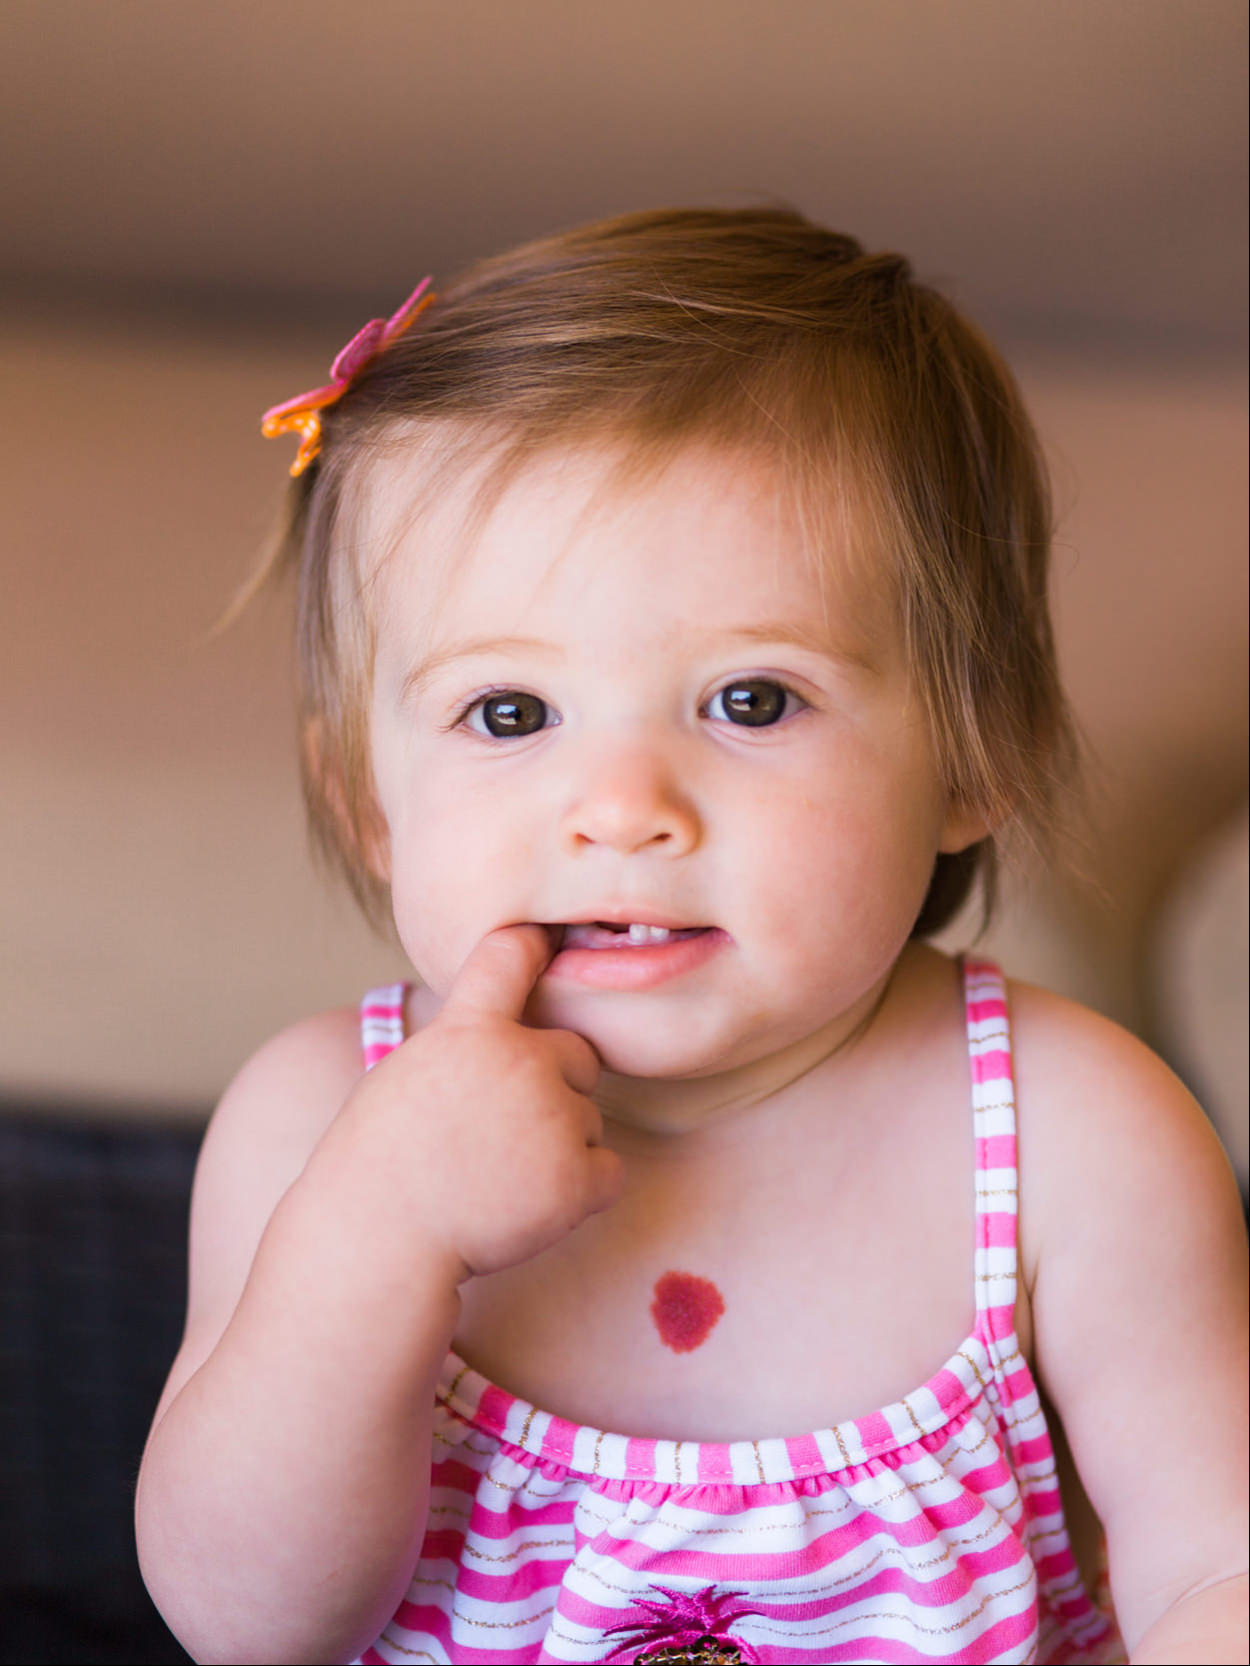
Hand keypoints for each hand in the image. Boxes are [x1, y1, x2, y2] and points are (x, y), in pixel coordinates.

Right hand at [335, 924, 624, 1281]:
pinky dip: (580, 1192)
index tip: (548, 936)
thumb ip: (460, 1045)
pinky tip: (527, 1206)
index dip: (535, 944)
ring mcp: (553, 1117)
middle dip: (556, 1089)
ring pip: (588, 1120)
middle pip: (578, 1055)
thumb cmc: (375, 1164)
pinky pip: (608, 1172)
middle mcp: (520, 1061)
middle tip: (501, 1136)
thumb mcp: (405, 1075)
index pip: (511, 956)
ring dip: (560, 1148)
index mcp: (467, 1029)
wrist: (374, 1241)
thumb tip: (495, 1032)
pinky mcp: (576, 1177)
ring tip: (495, 1180)